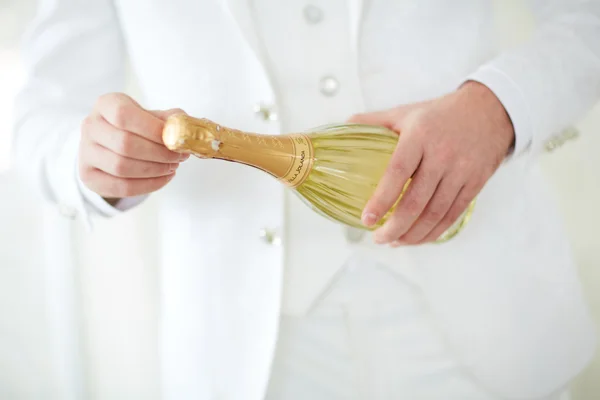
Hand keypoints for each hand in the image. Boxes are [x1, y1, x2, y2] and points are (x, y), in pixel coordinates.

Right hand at [79, 93, 188, 201]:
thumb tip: (186, 127)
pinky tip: (164, 178)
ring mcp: (85, 152)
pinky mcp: (88, 176)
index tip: (176, 139)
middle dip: (159, 153)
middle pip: (124, 143)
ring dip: (155, 170)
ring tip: (173, 167)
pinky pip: (121, 186)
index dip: (152, 129)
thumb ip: (169, 120)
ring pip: (122, 167)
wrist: (110, 145)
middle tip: (180, 157)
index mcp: (106, 104)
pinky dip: (148, 185)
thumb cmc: (136, 127)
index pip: (124, 115)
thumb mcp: (151, 116)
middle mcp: (90, 126)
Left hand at [350, 81, 514, 245]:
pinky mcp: (475, 183)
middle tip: (378, 238)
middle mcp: (442, 155)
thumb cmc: (439, 114)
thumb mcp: (405, 112)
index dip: (381, 199)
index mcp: (419, 136)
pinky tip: (418, 238)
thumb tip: (343, 126)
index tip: (367, 219)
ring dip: (413, 235)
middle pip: (417, 201)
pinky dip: (434, 232)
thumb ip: (373, 121)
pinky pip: (452, 215)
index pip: (397, 172)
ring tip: (394, 242)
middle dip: (395, 227)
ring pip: (435, 214)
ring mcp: (461, 171)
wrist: (489, 110)